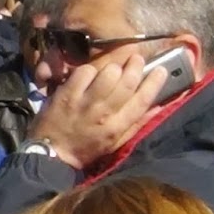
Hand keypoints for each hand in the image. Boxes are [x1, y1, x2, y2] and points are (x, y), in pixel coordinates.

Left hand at [26, 54, 166, 169]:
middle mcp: (104, 114)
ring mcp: (84, 103)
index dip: (154, 83)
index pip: (143, 101)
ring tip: (113, 68)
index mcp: (118, 127)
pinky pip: (85, 72)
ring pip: (108, 74)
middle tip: (136, 59)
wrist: (52, 154)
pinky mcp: (67, 94)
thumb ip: (137, 124)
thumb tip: (159, 106)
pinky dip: (90, 70)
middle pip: (127, 82)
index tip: (161, 70)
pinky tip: (89, 75)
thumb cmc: (86, 149)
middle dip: (136, 66)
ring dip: (114, 67)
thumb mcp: (116, 143)